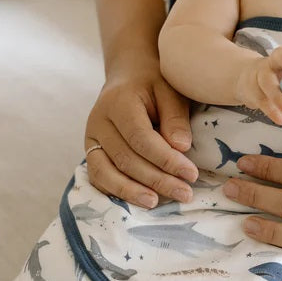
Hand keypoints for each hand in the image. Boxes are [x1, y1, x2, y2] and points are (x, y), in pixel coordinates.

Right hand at [84, 57, 197, 207]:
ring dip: (133, 192)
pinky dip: (117, 191)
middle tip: (185, 194)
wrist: (127, 77)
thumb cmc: (153, 84)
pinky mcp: (91, 152)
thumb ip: (175, 117)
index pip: (141, 138)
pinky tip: (137, 200)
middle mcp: (98, 122)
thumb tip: (181, 148)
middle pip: (126, 159)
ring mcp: (91, 139)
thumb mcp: (170, 91)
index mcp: (118, 103)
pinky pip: (98, 177)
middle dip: (157, 180)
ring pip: (107, 172)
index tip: (190, 174)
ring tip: (158, 203)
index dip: (166, 160)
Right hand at [236, 44, 281, 124]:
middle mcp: (275, 63)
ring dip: (277, 95)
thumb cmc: (279, 79)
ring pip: (267, 82)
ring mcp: (261, 77)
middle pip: (278, 55)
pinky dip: (271, 111)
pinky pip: (261, 101)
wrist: (243, 80)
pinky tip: (281, 120)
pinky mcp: (253, 93)